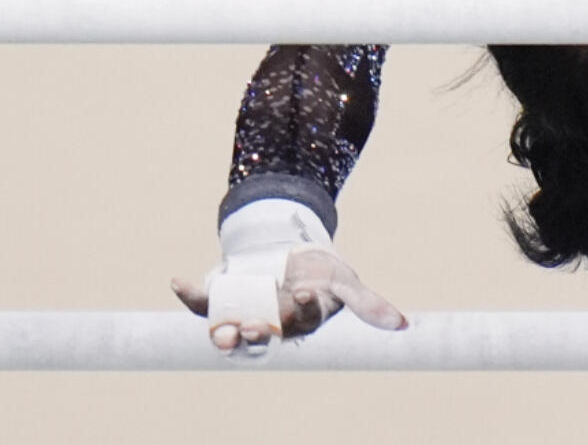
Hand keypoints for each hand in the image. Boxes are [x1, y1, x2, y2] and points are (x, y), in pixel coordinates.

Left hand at [172, 198, 406, 355]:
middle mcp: (272, 322)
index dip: (302, 307)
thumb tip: (404, 326)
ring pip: (232, 331)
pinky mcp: (224, 302)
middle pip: (263, 335)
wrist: (291, 257)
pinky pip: (204, 305)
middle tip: (250, 328)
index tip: (302, 290)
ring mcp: (246, 313)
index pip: (304, 317)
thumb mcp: (346, 284)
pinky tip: (178, 283)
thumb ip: (369, 305)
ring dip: (222, 333)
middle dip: (256, 334)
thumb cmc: (323, 276)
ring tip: (218, 333)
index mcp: (303, 318)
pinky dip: (191, 294)